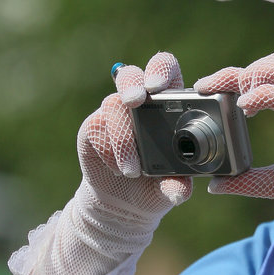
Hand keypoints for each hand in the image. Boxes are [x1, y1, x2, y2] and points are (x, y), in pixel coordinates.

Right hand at [77, 51, 192, 223]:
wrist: (126, 203)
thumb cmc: (158, 186)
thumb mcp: (172, 187)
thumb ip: (177, 185)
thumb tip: (179, 191)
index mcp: (169, 105)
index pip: (166, 71)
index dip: (161, 70)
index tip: (157, 87)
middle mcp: (140, 103)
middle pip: (131, 75)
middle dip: (132, 83)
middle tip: (135, 101)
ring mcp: (115, 113)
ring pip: (113, 105)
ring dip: (123, 139)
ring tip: (133, 171)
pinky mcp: (94, 127)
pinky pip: (97, 128)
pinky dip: (109, 150)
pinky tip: (119, 169)